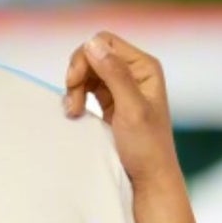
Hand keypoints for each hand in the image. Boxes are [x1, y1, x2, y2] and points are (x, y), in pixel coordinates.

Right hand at [63, 32, 181, 190]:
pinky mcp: (112, 101)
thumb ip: (114, 75)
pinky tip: (75, 113)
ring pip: (88, 70)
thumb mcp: (131, 109)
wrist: (149, 180)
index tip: (74, 83)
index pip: (105, 42)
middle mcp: (135, 72)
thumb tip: (92, 43)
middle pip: (93, 54)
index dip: (85, 57)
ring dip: (75, 87)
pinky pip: (87, 86)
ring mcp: (122, 86)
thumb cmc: (147, 148)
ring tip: (73, 112)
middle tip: (72, 103)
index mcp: (145, 67)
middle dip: (78, 74)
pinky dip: (77, 96)